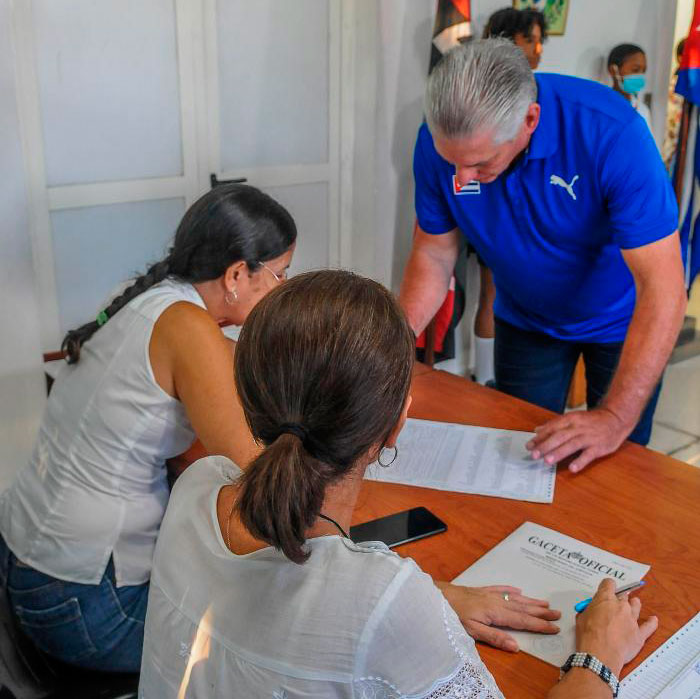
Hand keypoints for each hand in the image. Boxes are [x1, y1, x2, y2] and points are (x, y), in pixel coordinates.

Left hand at [437, 583, 560, 651]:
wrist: (440, 596)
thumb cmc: (454, 615)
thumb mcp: (473, 631)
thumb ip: (495, 638)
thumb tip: (516, 646)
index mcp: (496, 613)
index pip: (523, 621)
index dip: (540, 625)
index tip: (554, 628)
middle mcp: (496, 601)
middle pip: (523, 608)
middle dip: (541, 612)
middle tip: (557, 614)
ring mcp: (489, 594)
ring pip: (515, 598)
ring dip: (531, 602)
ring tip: (545, 604)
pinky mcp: (481, 590)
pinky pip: (500, 588)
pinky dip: (511, 590)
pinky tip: (518, 591)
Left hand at [526, 407, 631, 472]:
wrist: (616, 418)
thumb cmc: (591, 421)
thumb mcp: (573, 418)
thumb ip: (555, 425)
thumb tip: (537, 430)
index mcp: (570, 419)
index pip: (552, 428)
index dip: (540, 437)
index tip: (529, 445)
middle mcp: (578, 427)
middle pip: (559, 436)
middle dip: (545, 446)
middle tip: (534, 454)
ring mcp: (589, 437)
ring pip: (572, 444)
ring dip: (559, 452)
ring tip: (547, 461)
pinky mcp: (599, 447)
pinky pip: (589, 455)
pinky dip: (581, 461)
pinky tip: (573, 468)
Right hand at [576, 578, 657, 675]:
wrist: (600, 655)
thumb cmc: (588, 635)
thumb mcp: (581, 617)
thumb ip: (590, 609)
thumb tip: (593, 610)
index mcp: (605, 598)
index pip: (609, 583)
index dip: (607, 586)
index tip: (605, 590)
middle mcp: (621, 606)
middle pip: (623, 596)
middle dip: (618, 599)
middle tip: (613, 605)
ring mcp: (632, 620)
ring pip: (636, 606)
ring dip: (633, 605)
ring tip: (632, 605)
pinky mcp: (639, 634)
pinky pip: (649, 626)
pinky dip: (651, 623)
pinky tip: (653, 619)